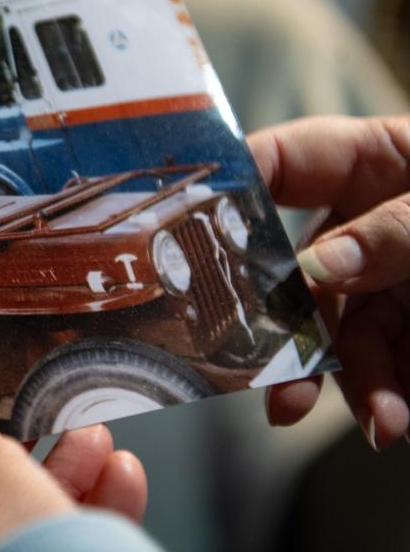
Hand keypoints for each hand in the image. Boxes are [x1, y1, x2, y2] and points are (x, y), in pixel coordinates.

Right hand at [248, 114, 409, 448]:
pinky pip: (381, 362)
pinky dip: (384, 395)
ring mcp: (385, 275)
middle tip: (263, 368)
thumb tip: (312, 270)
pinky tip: (392, 420)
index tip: (189, 232)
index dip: (228, 190)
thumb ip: (390, 231)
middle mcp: (361, 218)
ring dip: (346, 379)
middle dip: (282, 323)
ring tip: (375, 419)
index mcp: (367, 158)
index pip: (273, 163)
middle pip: (291, 267)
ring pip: (334, 328)